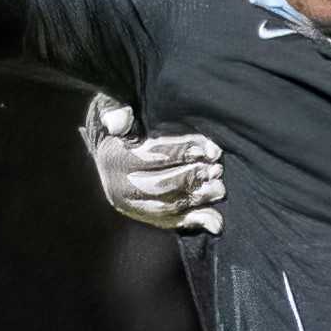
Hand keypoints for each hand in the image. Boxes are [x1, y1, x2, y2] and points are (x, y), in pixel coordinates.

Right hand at [80, 96, 226, 234]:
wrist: (111, 145)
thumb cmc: (123, 120)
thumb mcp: (112, 108)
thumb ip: (116, 110)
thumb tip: (118, 122)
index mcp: (112, 159)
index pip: (150, 158)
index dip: (180, 154)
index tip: (205, 149)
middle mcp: (117, 187)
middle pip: (161, 186)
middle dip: (192, 177)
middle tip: (217, 168)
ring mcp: (131, 205)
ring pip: (169, 207)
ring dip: (198, 199)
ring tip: (220, 187)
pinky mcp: (145, 216)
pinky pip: (172, 222)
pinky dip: (195, 221)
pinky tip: (216, 222)